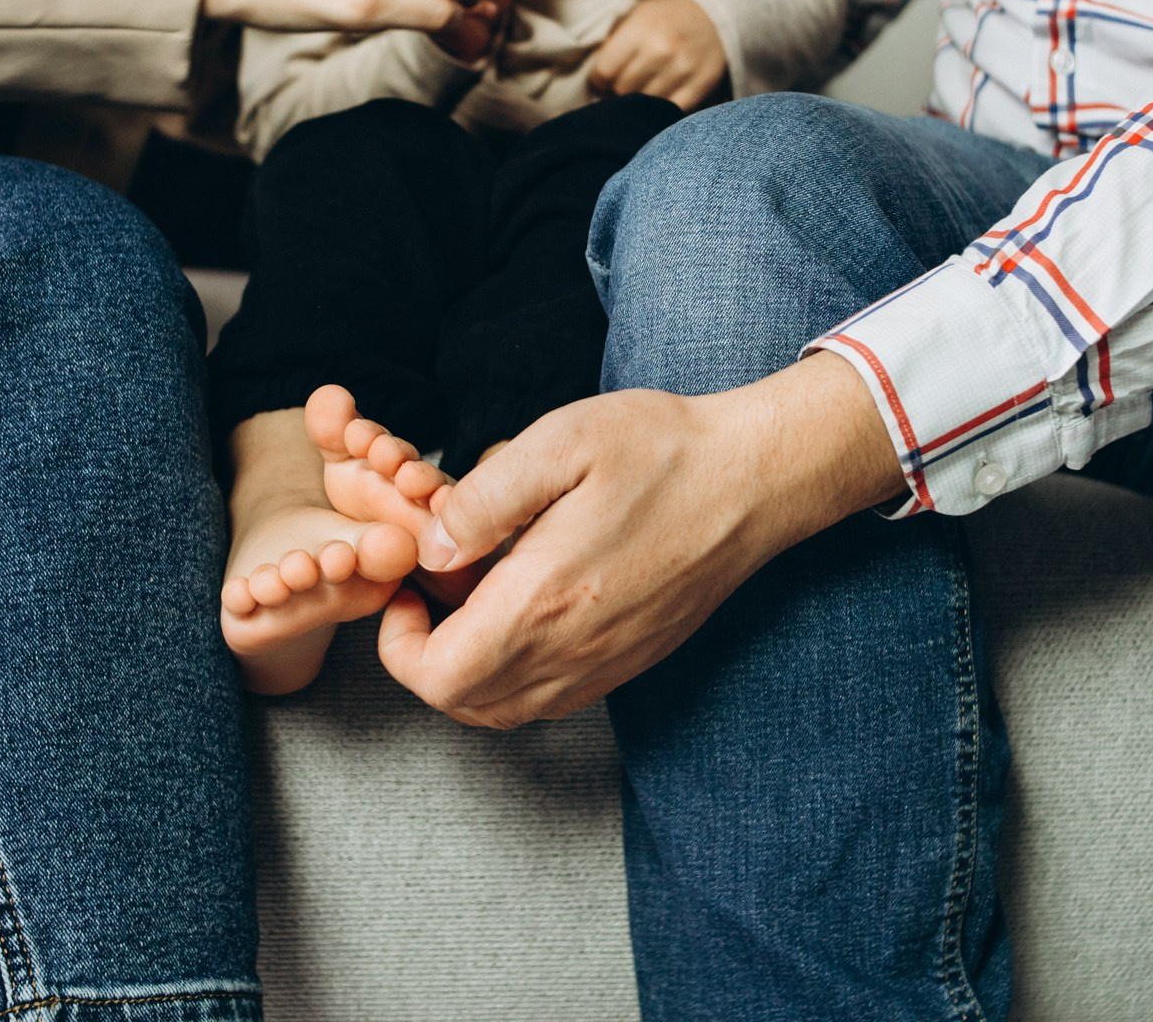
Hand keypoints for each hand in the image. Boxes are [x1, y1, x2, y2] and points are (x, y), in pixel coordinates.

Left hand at [377, 352, 905, 727]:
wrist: (753, 478)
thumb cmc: (660, 451)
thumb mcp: (559, 443)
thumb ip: (482, 500)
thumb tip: (430, 549)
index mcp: (544, 601)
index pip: (437, 678)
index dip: (399, 644)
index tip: (408, 587)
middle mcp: (573, 653)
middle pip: (463, 704)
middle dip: (424, 657)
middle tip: (431, 590)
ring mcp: (604, 666)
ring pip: (504, 709)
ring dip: (467, 669)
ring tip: (472, 597)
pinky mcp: (627, 662)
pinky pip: (548, 698)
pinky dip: (512, 672)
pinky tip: (520, 607)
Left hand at [587, 0, 727, 109]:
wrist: (715, 14)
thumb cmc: (667, 16)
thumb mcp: (638, 14)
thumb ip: (615, 40)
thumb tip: (597, 74)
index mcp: (640, 30)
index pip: (604, 71)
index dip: (600, 79)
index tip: (604, 78)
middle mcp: (661, 50)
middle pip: (623, 90)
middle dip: (619, 89)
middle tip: (625, 83)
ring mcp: (683, 70)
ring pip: (646, 104)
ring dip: (641, 101)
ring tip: (644, 89)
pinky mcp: (701, 85)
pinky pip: (672, 110)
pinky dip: (664, 109)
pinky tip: (661, 97)